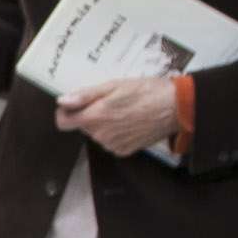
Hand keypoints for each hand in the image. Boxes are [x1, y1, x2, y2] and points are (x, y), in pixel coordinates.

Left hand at [55, 76, 182, 156]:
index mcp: (95, 118)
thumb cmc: (145, 92)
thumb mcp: (114, 86)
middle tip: (110, 101)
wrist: (175, 108)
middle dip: (91, 114)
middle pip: (83, 126)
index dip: (66, 112)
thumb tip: (62, 101)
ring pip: (98, 133)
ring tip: (124, 109)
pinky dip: (117, 132)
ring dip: (105, 123)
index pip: (63, 123)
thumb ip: (85, 96)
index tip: (76, 103)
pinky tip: (131, 121)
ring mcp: (112, 146)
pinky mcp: (124, 151)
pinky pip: (111, 141)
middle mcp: (100, 136)